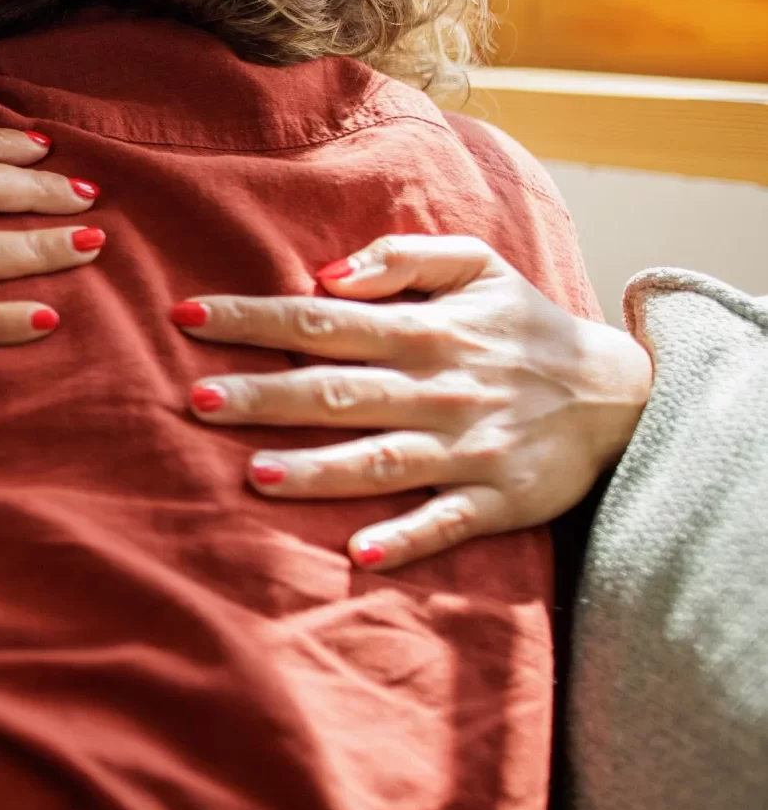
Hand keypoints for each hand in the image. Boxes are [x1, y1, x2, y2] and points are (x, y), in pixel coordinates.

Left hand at [172, 234, 651, 570]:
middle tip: (197, 400)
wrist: (623, 394)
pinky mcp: (498, 499)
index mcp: (424, 330)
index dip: (253, 318)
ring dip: (319, 471)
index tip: (187, 317)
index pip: (320, 319)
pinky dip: (406, 538)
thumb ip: (402, 255)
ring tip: (255, 476)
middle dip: (266, 395)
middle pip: (336, 390)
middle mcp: (438, 388)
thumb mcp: (478, 266)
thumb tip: (328, 273)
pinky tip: (359, 553)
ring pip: (381, 460)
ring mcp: (466, 448)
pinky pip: (447, 523)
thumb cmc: (525, 326)